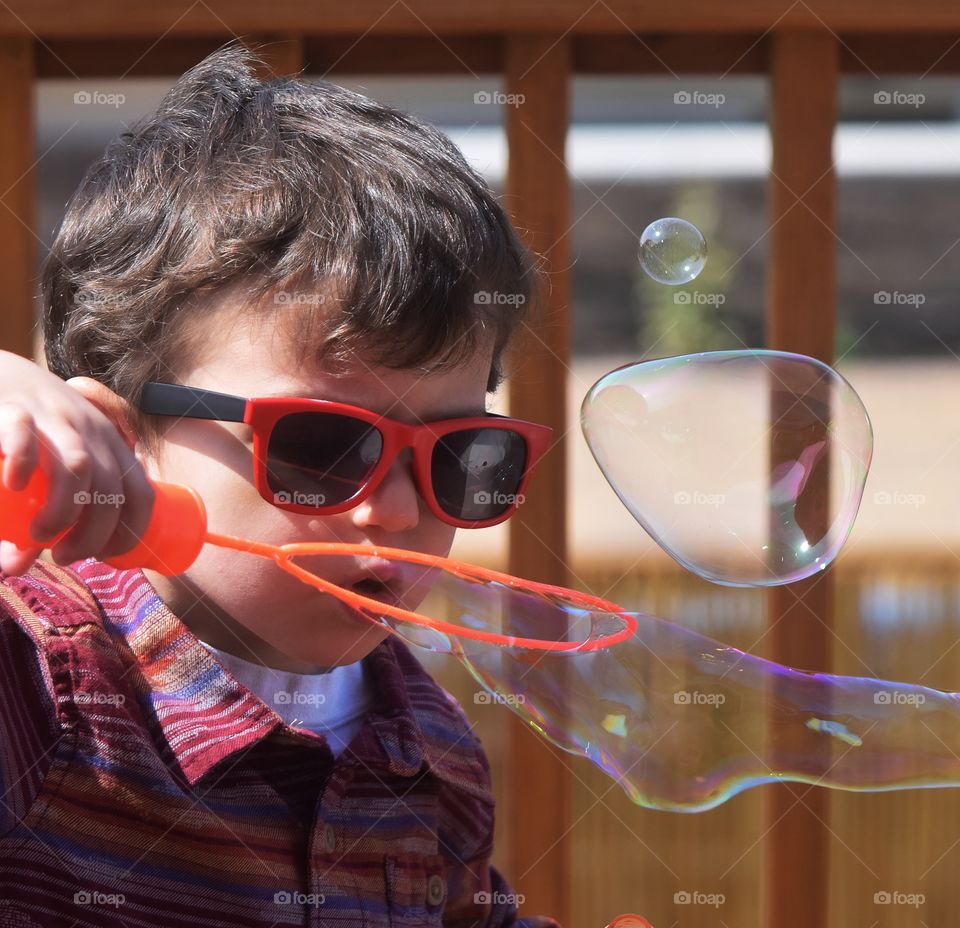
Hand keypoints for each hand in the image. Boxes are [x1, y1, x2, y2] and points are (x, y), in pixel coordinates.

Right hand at [0, 351, 154, 574]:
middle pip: (111, 490)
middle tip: (64, 556)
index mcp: (112, 446)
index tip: (100, 556)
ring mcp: (56, 416)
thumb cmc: (29, 432)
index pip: (141, 494)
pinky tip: (14, 486)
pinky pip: (26, 435)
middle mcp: (92, 430)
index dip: (129, 532)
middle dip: (93, 534)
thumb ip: (30, 520)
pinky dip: (23, 464)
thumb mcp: (44, 472)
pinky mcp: (16, 407)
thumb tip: (14, 567)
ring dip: (64, 511)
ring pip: (78, 467)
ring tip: (40, 537)